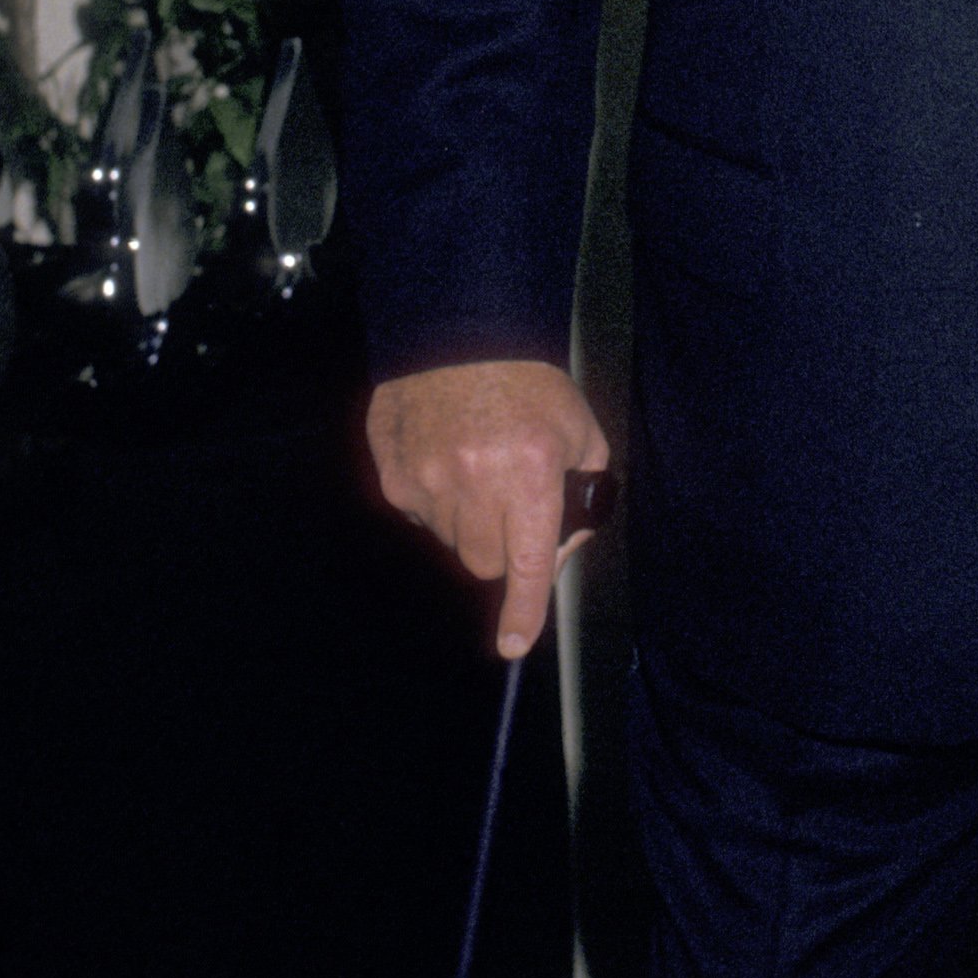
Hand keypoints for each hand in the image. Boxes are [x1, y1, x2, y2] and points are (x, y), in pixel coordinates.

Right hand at [366, 359, 609, 658]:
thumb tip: (560, 548)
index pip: (528, 563)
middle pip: (484, 562)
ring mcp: (428, 480)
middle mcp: (477, 482)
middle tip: (508, 507)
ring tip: (477, 467)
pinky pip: (417, 514)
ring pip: (450, 540)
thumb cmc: (530, 384)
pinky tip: (445, 458)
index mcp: (531, 474)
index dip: (523, 610)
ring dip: (467, 521)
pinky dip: (433, 500)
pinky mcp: (394, 474)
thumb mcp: (581, 431)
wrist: (461, 333)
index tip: (514, 644)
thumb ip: (583, 492)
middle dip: (501, 548)